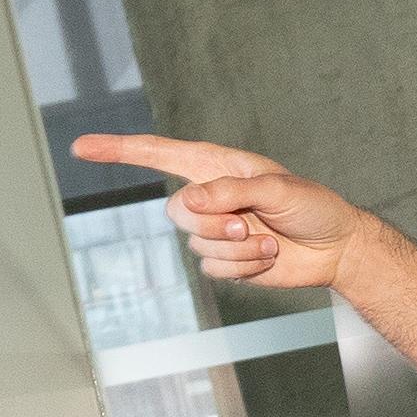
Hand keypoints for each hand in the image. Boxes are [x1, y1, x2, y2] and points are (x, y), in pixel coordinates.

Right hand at [69, 133, 367, 293]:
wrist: (335, 247)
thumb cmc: (312, 206)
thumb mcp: (277, 189)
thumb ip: (232, 191)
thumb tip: (190, 200)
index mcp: (217, 166)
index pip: (158, 154)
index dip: (119, 151)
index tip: (81, 147)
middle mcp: (210, 196)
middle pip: (177, 212)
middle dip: (214, 223)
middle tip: (251, 223)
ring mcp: (216, 230)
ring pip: (198, 245)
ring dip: (238, 248)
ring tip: (269, 240)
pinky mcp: (225, 260)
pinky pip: (215, 269)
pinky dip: (244, 267)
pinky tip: (268, 257)